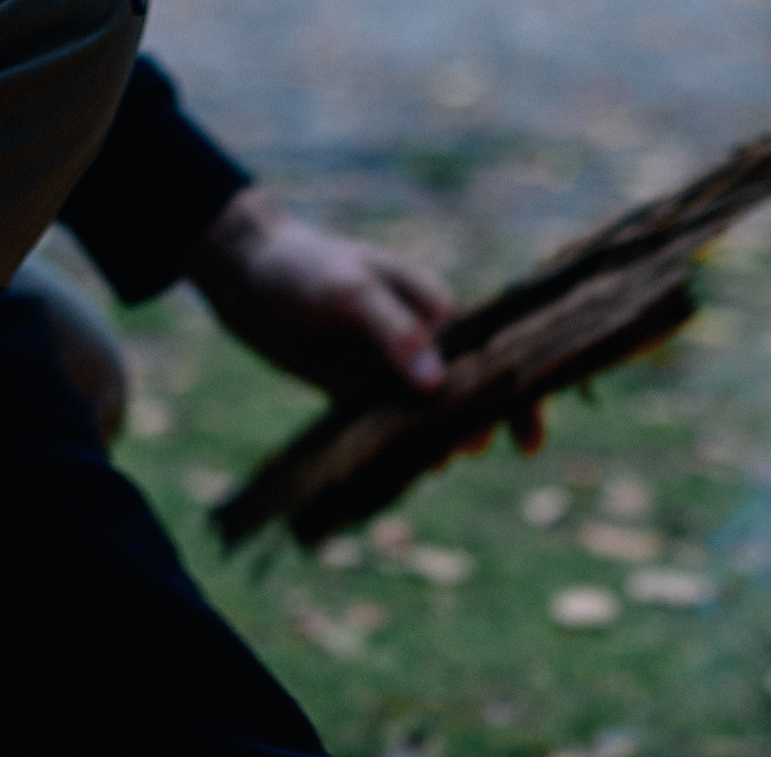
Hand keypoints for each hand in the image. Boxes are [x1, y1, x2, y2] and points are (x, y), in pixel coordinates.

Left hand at [187, 190, 546, 450]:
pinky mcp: (353, 393)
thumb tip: (436, 385)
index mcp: (435, 309)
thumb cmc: (304, 266)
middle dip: (480, 423)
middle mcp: (419, 343)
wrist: (242, 269)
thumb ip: (396, 333)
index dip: (519, 393)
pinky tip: (396, 476)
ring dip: (436, 441)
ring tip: (433, 463)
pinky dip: (393, 452)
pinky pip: (383, 430)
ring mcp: (386, 371)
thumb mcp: (351, 291)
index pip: (493, 354)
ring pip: (427, 417)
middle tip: (471, 449)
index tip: (529, 436)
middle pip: (467, 392)